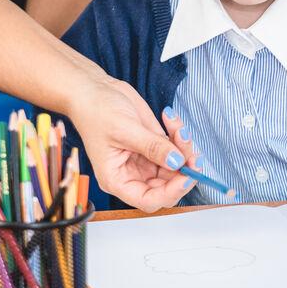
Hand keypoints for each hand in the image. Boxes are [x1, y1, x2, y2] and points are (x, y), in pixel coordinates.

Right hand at [68, 76, 192, 211]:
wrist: (94, 88)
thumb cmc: (96, 111)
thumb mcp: (125, 129)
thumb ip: (152, 147)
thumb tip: (177, 162)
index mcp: (118, 179)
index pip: (148, 199)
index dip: (170, 192)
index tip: (185, 176)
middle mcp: (133, 174)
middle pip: (167, 185)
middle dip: (183, 169)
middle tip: (192, 152)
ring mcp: (145, 159)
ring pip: (176, 167)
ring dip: (184, 148)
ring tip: (178, 128)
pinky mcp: (153, 144)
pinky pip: (175, 148)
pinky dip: (179, 135)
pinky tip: (170, 119)